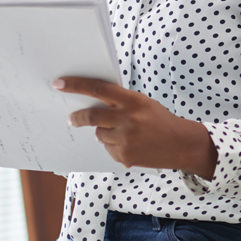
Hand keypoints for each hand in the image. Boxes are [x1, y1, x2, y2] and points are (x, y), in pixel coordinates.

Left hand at [54, 76, 217, 177]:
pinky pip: (108, 148)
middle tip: (71, 118)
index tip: (59, 84)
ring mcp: (125, 139)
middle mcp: (128, 119)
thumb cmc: (161, 121)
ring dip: (104, 133)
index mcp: (133, 101)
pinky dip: (113, 146)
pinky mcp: (124, 156)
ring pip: (98, 134)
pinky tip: (130, 145)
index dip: (76, 85)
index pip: (98, 89)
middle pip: (91, 116)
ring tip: (123, 133)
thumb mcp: (143, 103)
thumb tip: (92, 101)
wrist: (180, 145)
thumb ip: (121, 101)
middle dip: (77, 117)